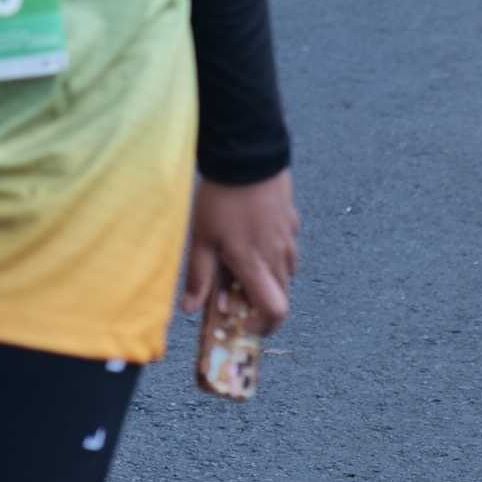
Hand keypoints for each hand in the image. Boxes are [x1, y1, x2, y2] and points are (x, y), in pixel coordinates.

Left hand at [181, 169, 299, 333]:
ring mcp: (288, 237)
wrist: (247, 155)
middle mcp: (278, 256)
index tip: (244, 324)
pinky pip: (288, 246)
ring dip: (269, 278)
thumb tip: (190, 309)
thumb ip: (199, 276)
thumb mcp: (202, 238)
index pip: (275, 312)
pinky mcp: (291, 219)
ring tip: (244, 263)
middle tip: (237, 294)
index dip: (264, 326)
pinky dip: (275, 253)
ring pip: (287, 272)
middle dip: (262, 304)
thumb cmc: (221, 199)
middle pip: (282, 296)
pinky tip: (255, 235)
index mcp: (255, 265)